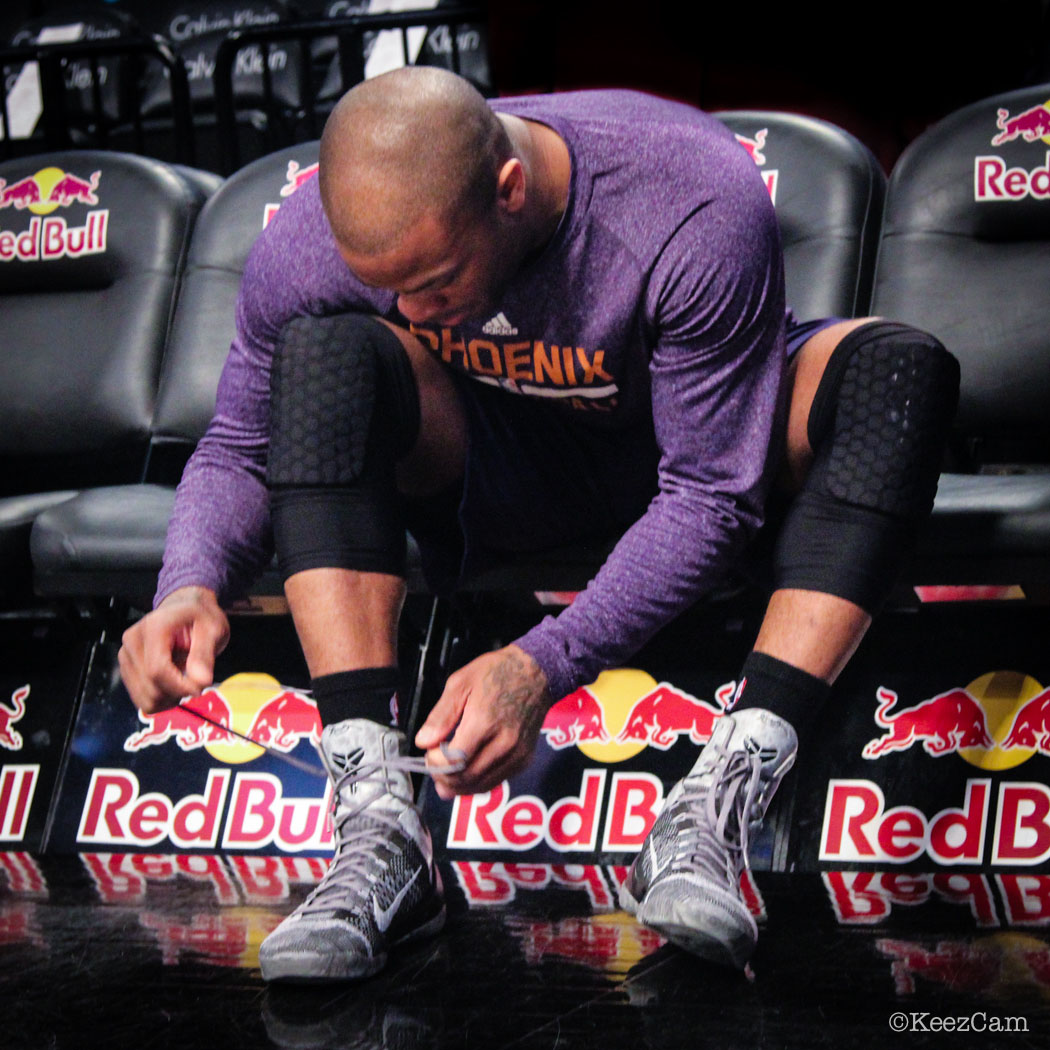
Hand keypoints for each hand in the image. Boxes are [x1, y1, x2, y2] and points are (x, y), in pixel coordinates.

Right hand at [118, 586, 229, 713]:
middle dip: (178, 693)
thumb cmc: (202, 618)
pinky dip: (161, 699)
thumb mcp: (214, 629)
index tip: (201, 687)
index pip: (157, 670)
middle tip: (197, 681)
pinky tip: (174, 685)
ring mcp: (126, 655)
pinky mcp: (126, 668)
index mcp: (153, 627)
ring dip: (170, 698)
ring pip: (144, 698)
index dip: (180, 687)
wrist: (186, 609)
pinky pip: (141, 699)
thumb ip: (205, 654)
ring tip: (185, 681)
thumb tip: (201, 682)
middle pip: (150, 688)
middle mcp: (132, 641)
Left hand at [415, 645, 552, 799]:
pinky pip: (495, 782)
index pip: (453, 760)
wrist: (536, 673)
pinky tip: (466, 772)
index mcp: (484, 722)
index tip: (429, 750)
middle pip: (466, 778)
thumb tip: (423, 742)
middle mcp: (503, 744)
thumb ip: (441, 715)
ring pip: (480, 785)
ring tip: (446, 772)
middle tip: (434, 763)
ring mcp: (516, 755)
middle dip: (443, 777)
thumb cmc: (496, 673)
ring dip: (458, 785)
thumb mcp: (460, 683)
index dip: (435, 762)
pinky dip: (476, 783)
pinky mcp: (524, 760)